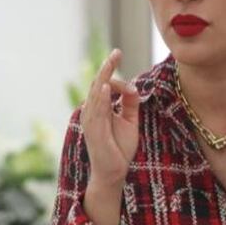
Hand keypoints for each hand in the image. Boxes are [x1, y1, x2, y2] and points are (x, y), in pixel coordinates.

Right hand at [80, 49, 139, 188]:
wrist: (114, 172)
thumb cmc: (120, 148)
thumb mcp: (130, 121)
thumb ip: (130, 104)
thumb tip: (133, 86)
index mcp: (99, 109)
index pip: (106, 86)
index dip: (119, 79)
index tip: (134, 85)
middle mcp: (91, 112)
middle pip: (98, 84)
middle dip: (107, 68)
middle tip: (116, 52)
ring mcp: (91, 120)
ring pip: (97, 94)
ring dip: (104, 77)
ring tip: (111, 63)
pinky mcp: (94, 130)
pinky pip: (97, 110)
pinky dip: (102, 98)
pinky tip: (107, 86)